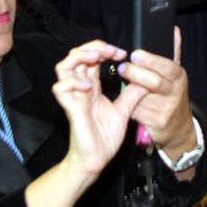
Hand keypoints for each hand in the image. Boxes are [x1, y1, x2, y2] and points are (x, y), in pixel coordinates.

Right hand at [53, 41, 141, 179]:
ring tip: (95, 59)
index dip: (103, 50)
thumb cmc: (105, 137)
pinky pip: (60, 88)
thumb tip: (146, 80)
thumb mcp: (124, 110)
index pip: (91, 58)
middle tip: (110, 51)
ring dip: (79, 58)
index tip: (121, 53)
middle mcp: (80, 88)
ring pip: (63, 67)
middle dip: (91, 47)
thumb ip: (131, 94)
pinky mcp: (70, 108)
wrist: (97, 159)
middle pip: (75, 56)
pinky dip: (73, 82)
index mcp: (92, 86)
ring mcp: (73, 97)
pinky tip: (89, 86)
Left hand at [119, 27, 194, 157]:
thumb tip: (174, 30)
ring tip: (120, 82)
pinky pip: (136, 111)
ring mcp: (166, 109)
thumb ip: (172, 52)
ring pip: (142, 96)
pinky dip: (127, 105)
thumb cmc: (172, 94)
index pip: (167, 66)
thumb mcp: (175, 74)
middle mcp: (174, 93)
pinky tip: (123, 100)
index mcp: (179, 77)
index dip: (151, 60)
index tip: (135, 54)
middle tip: (122, 67)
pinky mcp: (156, 122)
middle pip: (154, 82)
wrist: (179, 127)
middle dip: (136, 74)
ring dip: (128, 90)